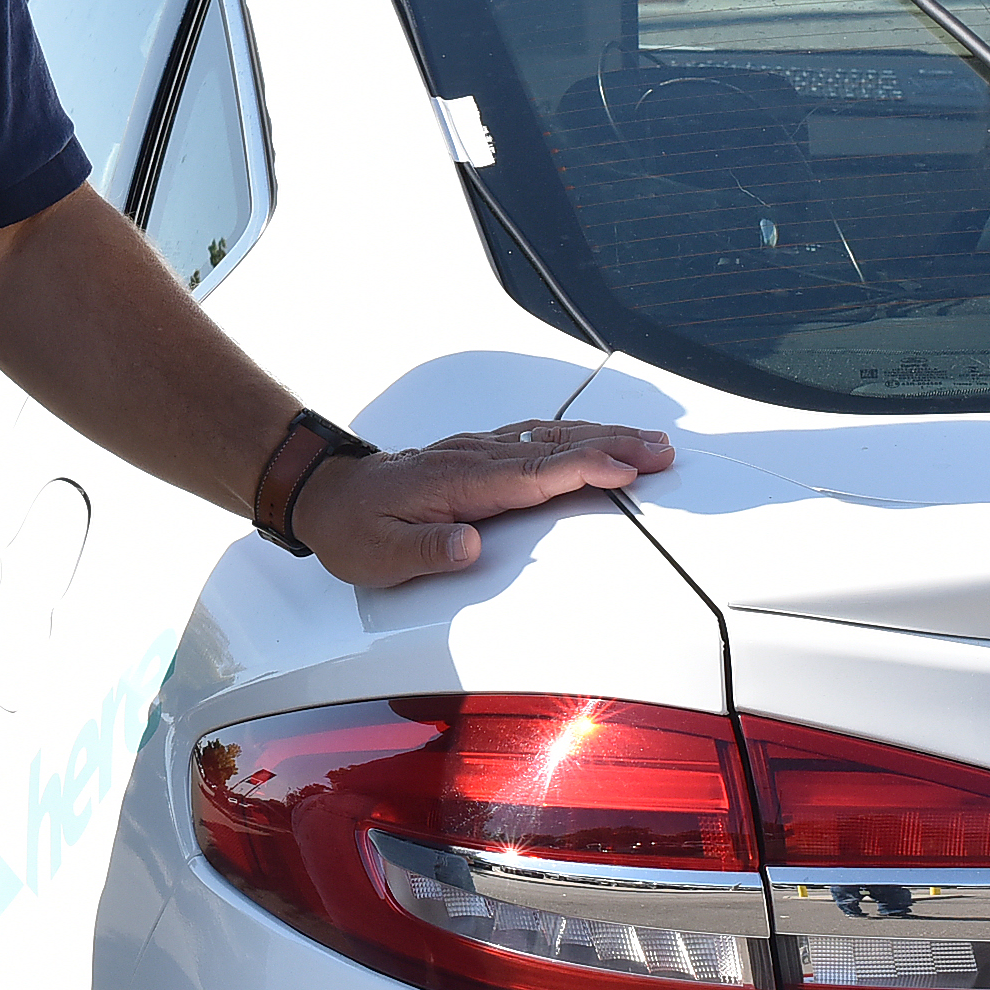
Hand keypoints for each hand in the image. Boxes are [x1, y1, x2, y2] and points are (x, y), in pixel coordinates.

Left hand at [289, 418, 674, 588]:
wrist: (326, 494)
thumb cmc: (353, 528)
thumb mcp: (377, 554)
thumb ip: (424, 550)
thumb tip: (467, 545)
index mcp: (457, 481)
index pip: (531, 473)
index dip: (580, 469)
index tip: (624, 469)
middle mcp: (473, 458)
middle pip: (553, 447)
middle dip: (612, 444)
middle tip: (662, 449)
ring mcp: (478, 451)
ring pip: (550, 437)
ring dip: (602, 435)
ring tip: (650, 440)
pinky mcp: (480, 454)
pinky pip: (536, 439)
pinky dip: (575, 436)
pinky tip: (600, 438)